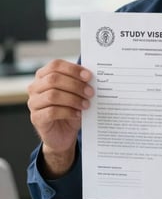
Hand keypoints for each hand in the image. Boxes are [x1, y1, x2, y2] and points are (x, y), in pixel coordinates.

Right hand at [27, 59, 93, 176]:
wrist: (63, 133)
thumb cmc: (70, 109)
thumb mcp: (76, 94)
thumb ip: (80, 83)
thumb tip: (91, 76)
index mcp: (44, 76)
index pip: (55, 65)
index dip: (73, 69)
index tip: (88, 76)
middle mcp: (35, 87)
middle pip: (54, 79)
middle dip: (75, 85)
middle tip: (90, 92)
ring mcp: (33, 103)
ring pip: (52, 95)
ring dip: (73, 99)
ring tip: (86, 104)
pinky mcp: (36, 118)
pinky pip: (51, 111)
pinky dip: (68, 112)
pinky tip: (78, 114)